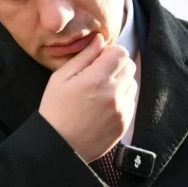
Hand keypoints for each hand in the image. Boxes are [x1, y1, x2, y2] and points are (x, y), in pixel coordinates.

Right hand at [38, 35, 136, 162]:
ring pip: (132, 83)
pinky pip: (131, 101)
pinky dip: (121, 98)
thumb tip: (99, 40)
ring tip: (100, 92)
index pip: (121, 52)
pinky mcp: (124, 123)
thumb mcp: (60, 78)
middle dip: (116, 65)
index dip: (110, 52)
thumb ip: (83, 57)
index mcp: (96, 79)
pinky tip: (103, 105)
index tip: (98, 59)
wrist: (59, 146)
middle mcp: (114, 93)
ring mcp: (122, 109)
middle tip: (98, 75)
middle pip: (129, 66)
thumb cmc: (55, 111)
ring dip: (120, 82)